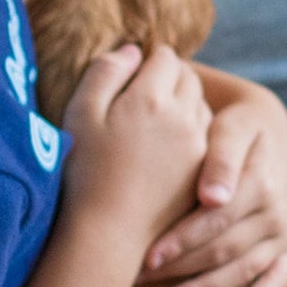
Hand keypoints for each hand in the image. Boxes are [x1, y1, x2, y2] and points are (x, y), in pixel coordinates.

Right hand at [62, 44, 211, 243]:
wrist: (106, 235)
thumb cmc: (83, 173)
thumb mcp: (80, 114)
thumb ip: (105, 72)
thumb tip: (133, 51)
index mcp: (151, 98)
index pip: (165, 57)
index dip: (148, 60)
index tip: (132, 74)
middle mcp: (184, 119)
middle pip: (189, 79)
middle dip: (169, 79)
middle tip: (142, 95)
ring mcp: (198, 148)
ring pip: (201, 107)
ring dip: (183, 105)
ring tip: (154, 122)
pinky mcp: (203, 173)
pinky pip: (205, 138)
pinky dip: (191, 133)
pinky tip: (166, 150)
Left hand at [138, 83, 286, 286]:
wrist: (267, 130)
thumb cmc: (234, 127)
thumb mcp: (229, 127)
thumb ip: (220, 157)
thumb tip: (213, 198)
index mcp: (261, 181)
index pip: (215, 220)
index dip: (180, 241)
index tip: (146, 257)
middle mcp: (277, 211)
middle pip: (224, 249)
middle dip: (181, 268)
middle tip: (140, 281)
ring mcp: (284, 233)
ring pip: (243, 270)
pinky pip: (277, 280)